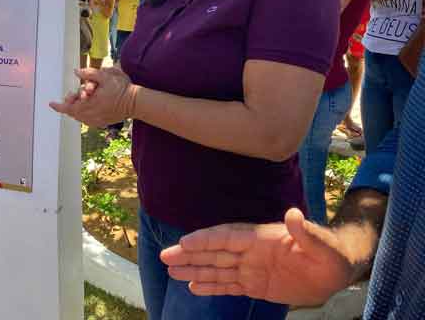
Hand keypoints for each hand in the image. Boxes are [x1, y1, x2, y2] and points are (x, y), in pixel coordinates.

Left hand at [49, 67, 138, 127]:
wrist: (135, 102)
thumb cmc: (121, 88)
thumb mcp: (106, 76)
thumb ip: (89, 73)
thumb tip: (76, 71)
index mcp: (91, 104)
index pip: (70, 108)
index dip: (59, 106)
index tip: (51, 104)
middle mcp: (92, 115)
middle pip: (73, 112)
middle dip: (70, 104)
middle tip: (71, 96)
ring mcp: (97, 120)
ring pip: (79, 117)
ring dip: (76, 109)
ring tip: (79, 99)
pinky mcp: (102, 123)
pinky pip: (87, 121)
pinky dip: (83, 115)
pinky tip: (87, 107)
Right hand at [160, 208, 353, 306]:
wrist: (337, 271)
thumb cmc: (330, 253)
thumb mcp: (321, 244)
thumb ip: (304, 231)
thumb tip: (294, 215)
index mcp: (261, 239)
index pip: (227, 238)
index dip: (206, 240)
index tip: (184, 242)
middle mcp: (250, 252)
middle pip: (214, 253)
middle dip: (190, 254)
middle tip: (165, 256)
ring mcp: (251, 268)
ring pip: (216, 269)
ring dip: (194, 270)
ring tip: (171, 271)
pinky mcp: (255, 285)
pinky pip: (228, 286)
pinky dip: (210, 287)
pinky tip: (193, 287)